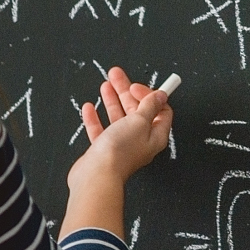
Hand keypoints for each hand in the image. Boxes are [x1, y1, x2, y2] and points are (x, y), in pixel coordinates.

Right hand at [72, 66, 172, 186]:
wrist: (97, 174)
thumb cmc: (120, 151)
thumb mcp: (139, 121)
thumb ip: (149, 106)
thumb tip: (160, 95)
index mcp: (155, 135)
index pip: (159, 110)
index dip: (148, 95)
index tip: (135, 86)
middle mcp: (139, 140)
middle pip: (136, 110)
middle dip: (125, 90)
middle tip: (116, 74)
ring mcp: (120, 144)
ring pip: (117, 117)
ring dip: (111, 100)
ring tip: (104, 85)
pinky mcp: (103, 149)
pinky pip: (101, 129)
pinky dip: (96, 117)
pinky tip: (90, 108)